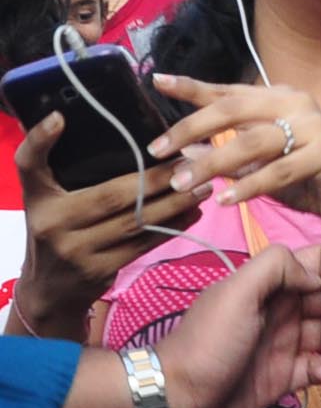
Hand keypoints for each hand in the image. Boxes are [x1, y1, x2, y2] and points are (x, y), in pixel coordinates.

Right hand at [12, 114, 202, 335]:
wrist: (49, 289)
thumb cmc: (53, 230)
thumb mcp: (43, 199)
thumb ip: (52, 167)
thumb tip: (69, 122)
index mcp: (39, 200)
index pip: (31, 165)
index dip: (40, 141)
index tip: (60, 118)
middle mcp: (54, 225)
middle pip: (113, 196)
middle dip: (156, 179)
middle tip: (190, 162)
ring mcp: (77, 251)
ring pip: (135, 222)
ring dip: (174, 203)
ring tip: (202, 186)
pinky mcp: (101, 270)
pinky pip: (144, 244)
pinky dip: (172, 226)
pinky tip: (192, 212)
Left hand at [151, 75, 320, 249]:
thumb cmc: (309, 180)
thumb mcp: (260, 166)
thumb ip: (227, 156)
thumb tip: (185, 152)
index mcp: (279, 99)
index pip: (228, 91)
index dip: (191, 87)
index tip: (156, 80)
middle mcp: (297, 104)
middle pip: (232, 110)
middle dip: (190, 128)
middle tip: (158, 150)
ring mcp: (314, 127)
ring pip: (251, 142)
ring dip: (212, 164)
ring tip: (184, 182)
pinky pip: (278, 171)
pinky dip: (249, 186)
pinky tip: (226, 200)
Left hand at [157, 242, 320, 407]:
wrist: (180, 403)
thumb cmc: (205, 347)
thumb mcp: (236, 294)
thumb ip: (277, 267)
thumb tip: (317, 277)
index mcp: (271, 286)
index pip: (320, 263)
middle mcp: (283, 311)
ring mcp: (287, 343)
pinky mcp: (290, 376)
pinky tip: (319, 375)